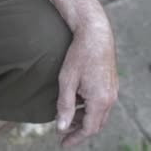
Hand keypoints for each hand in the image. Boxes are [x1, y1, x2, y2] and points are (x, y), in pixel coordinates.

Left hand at [56, 21, 117, 146]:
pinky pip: (101, 103)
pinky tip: (75, 103)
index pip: (89, 128)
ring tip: (66, 118)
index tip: (62, 143)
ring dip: (83, 119)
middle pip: (96, 124)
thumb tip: (61, 128)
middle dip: (79, 130)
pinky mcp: (110, 84)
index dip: (75, 138)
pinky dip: (88, 108)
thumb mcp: (66, 82)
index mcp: (100, 100)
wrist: (95, 35)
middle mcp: (110, 98)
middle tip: (63, 134)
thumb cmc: (78, 56)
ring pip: (99, 114)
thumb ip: (65, 106)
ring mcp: (112, 91)